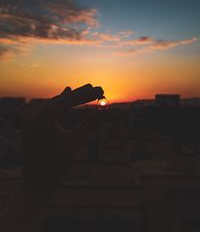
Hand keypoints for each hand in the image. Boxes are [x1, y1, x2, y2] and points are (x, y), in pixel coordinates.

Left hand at [21, 84, 103, 199]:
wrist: (37, 185)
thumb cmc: (56, 166)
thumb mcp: (75, 142)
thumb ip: (90, 123)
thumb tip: (106, 110)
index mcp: (41, 118)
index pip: (67, 100)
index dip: (86, 95)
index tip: (101, 90)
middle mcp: (33, 115)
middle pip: (62, 100)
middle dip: (81, 95)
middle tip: (98, 88)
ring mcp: (31, 119)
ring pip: (56, 104)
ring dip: (72, 99)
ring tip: (88, 90)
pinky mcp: (32, 124)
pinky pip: (50, 111)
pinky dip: (61, 106)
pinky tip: (68, 92)